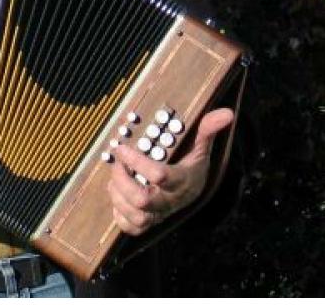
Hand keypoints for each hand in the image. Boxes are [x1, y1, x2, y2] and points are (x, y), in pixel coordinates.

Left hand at [107, 108, 234, 235]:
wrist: (192, 192)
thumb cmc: (190, 165)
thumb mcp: (200, 147)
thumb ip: (207, 130)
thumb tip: (227, 113)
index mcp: (183, 181)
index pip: (159, 175)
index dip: (136, 161)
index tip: (121, 147)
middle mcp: (171, 202)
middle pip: (142, 200)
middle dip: (122, 180)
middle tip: (116, 163)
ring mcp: (160, 215)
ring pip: (135, 215)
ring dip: (118, 195)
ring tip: (115, 178)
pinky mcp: (148, 224)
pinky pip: (131, 228)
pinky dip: (119, 213)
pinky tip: (118, 196)